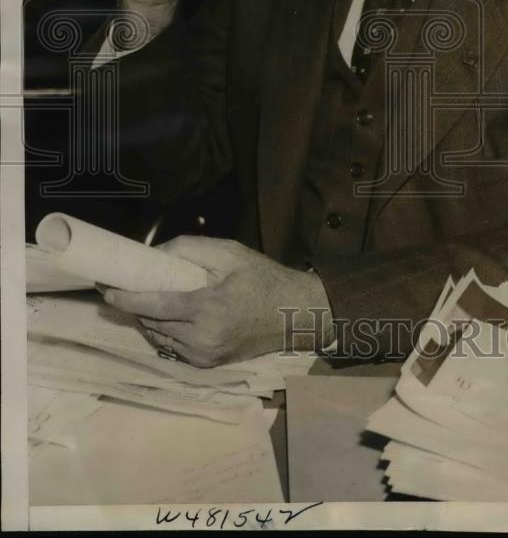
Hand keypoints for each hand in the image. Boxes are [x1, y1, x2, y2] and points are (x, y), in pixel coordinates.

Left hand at [101, 236, 332, 367]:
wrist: (295, 314)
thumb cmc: (263, 278)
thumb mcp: (230, 253)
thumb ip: (190, 248)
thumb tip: (154, 253)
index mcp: (205, 309)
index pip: (152, 305)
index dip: (125, 297)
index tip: (105, 287)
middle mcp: (200, 339)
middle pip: (151, 322)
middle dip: (134, 305)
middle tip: (122, 287)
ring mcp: (203, 356)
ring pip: (159, 338)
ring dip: (148, 320)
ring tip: (144, 299)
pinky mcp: (207, 365)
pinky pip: (173, 348)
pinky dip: (164, 332)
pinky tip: (168, 317)